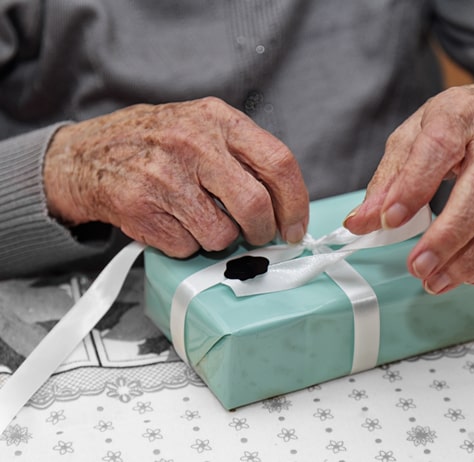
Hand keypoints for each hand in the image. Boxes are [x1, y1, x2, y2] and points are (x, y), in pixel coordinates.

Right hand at [44, 97, 308, 256]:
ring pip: (221, 235)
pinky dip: (186, 244)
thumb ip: (244, 157)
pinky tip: (171, 222)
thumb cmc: (157, 144)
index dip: (295, 203)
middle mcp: (193, 144)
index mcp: (218, 120)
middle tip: (257, 236)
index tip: (295, 227)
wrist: (89, 154)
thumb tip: (285, 207)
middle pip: (254, 205)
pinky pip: (186, 247)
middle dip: (262, 232)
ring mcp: (165, 176)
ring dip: (218, 239)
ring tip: (199, 219)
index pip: (278, 163)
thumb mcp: (204, 128)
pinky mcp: (141, 208)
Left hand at [344, 84, 473, 293]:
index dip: (413, 187)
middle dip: (446, 238)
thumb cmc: (460, 128)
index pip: (438, 149)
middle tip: (418, 266)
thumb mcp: (413, 137)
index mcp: (460, 118)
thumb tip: (360, 222)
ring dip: (471, 262)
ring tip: (436, 280)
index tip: (389, 220)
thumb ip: (387, 180)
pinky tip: (472, 275)